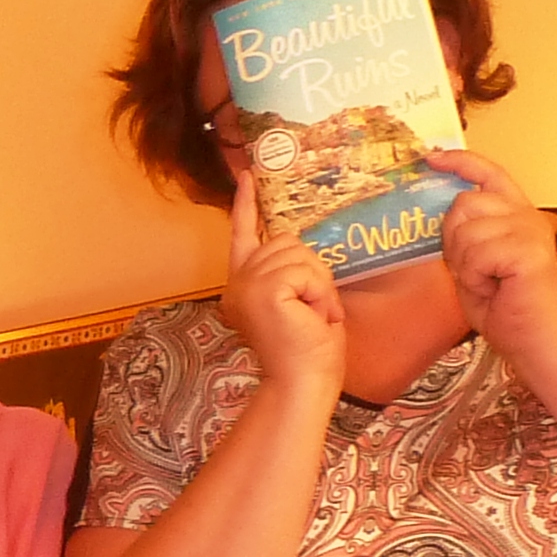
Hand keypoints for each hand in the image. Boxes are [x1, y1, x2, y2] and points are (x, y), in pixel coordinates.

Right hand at [221, 171, 346, 394]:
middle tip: (313, 308)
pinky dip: (318, 291)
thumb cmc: (307, 350)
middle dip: (312, 270)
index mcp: (244, 285)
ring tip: (313, 315)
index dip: (246, 204)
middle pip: (286, 240)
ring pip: (299, 253)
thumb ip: (290, 272)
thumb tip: (297, 244)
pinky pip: (304, 270)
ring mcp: (247, 285)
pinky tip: (312, 316)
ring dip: (318, 283)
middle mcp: (238, 282)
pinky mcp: (264, 289)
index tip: (248, 175)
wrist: (302, 382)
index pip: (244, 234)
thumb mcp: (298, 301)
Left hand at [432, 149, 556, 366]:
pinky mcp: (530, 249)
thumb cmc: (503, 305)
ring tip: (489, 282)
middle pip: (464, 204)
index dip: (460, 161)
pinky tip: (496, 287)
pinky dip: (476, 277)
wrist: (531, 338)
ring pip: (466, 232)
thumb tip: (444, 205)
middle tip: (475, 271)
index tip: (432, 157)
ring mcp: (531, 230)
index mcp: (515, 214)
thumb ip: (463, 232)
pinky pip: (477, 254)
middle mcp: (527, 215)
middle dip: (454, 241)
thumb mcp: (472, 261)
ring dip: (466, 265)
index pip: (489, 173)